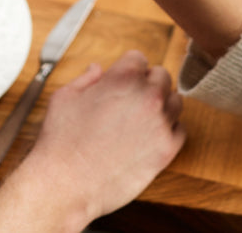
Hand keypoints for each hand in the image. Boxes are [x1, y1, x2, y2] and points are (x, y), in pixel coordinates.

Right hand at [0, 50, 183, 231]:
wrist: (66, 183)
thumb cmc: (61, 141)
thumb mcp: (64, 97)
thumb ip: (86, 78)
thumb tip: (97, 69)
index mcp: (123, 77)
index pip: (138, 58)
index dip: (127, 70)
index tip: (121, 83)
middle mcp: (147, 95)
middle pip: (162, 76)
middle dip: (147, 85)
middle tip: (130, 102)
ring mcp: (160, 122)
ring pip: (175, 101)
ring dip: (161, 106)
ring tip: (141, 120)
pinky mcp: (167, 149)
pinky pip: (180, 130)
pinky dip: (168, 131)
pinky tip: (149, 137)